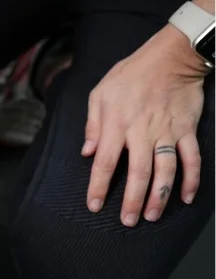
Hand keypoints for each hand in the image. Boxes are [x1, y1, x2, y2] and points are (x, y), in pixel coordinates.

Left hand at [83, 25, 209, 226]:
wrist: (171, 56)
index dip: (98, 186)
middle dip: (132, 200)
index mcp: (116, 124)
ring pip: (165, 170)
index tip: (94, 205)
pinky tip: (186, 197)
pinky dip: (191, 179)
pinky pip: (192, 159)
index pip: (104, 162)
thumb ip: (92, 124)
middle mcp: (141, 132)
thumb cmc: (131, 74)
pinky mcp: (186, 130)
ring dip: (160, 196)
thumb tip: (86, 152)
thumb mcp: (100, 93)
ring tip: (152, 215)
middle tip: (128, 221)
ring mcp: (166, 132)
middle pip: (137, 173)